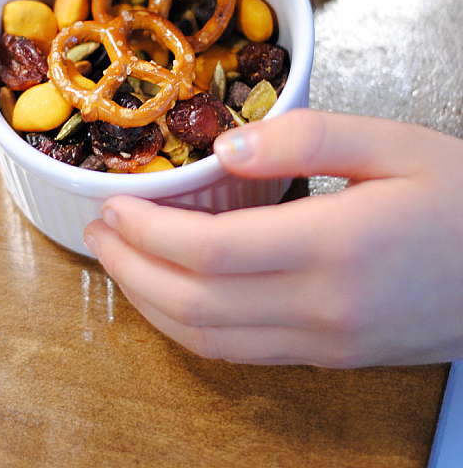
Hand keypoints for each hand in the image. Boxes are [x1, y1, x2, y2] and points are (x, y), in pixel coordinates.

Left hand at [83, 109, 462, 366]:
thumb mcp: (393, 144)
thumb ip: (305, 137)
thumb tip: (225, 147)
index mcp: (334, 247)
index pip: (208, 251)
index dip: (147, 230)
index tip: (113, 205)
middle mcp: (320, 308)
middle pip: (192, 302)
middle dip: (131, 268)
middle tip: (99, 232)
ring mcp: (321, 342)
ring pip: (206, 338)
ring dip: (150, 301)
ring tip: (120, 262)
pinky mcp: (326, 354)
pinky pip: (237, 351)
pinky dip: (188, 326)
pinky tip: (171, 296)